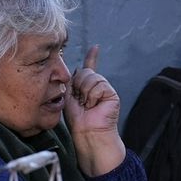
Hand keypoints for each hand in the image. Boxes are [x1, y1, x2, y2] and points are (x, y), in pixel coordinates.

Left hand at [64, 45, 125, 175]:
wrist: (87, 132)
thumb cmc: (78, 119)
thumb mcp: (69, 96)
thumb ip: (73, 82)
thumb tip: (79, 68)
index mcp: (87, 86)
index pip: (90, 68)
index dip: (92, 57)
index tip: (95, 48)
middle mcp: (97, 86)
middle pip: (85, 72)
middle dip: (78, 86)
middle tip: (81, 101)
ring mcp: (105, 89)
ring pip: (91, 78)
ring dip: (85, 92)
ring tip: (88, 105)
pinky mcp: (111, 94)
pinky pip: (98, 85)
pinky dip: (93, 96)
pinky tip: (94, 105)